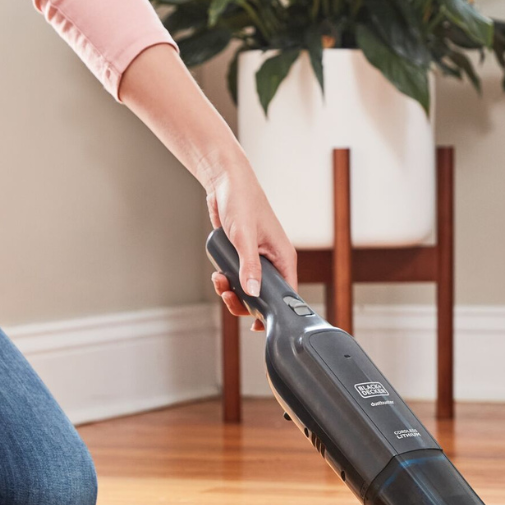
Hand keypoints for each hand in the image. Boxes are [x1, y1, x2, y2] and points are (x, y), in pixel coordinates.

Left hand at [204, 165, 296, 330]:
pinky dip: (227, 281)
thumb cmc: (242, 200)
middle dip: (245, 301)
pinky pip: (237, 278)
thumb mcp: (244, 235)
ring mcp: (258, 260)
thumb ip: (249, 265)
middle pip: (265, 296)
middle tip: (229, 295)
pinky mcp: (243, 256)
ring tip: (220, 281)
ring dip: (232, 291)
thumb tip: (252, 291)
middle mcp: (273, 261)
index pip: (287, 294)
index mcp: (283, 257)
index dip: (274, 312)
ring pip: (248, 289)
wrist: (225, 181)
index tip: (257, 323)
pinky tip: (217, 274)